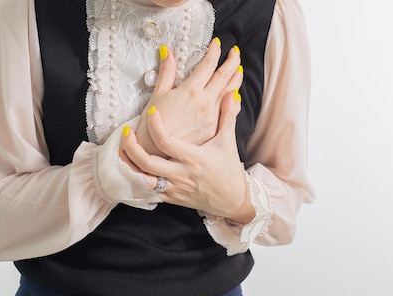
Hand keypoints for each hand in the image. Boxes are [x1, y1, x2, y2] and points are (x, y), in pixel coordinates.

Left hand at [121, 88, 254, 223]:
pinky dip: (136, 178)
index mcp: (194, 158)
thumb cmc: (228, 169)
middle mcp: (181, 174)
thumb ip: (227, 116)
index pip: (167, 142)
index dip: (155, 126)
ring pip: (143, 179)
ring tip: (121, 148)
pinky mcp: (170, 198)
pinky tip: (130, 164)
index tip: (151, 112)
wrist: (231, 200)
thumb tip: (231, 93)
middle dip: (131, 147)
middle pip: (147, 162)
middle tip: (126, 131)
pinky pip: (147, 190)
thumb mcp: (227, 141)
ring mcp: (174, 188)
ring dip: (129, 163)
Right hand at [135, 39, 242, 157]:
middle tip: (235, 52)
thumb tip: (167, 51)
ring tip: (238, 70)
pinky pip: (229, 110)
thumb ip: (166, 72)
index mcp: (191, 91)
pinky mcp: (214, 129)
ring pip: (231, 92)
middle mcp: (206, 102)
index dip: (214, 51)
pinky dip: (233, 99)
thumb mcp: (158, 95)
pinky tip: (234, 96)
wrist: (158, 153)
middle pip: (225, 76)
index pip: (208, 64)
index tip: (217, 43)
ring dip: (236, 78)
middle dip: (232, 61)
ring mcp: (212, 116)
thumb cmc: (154, 124)